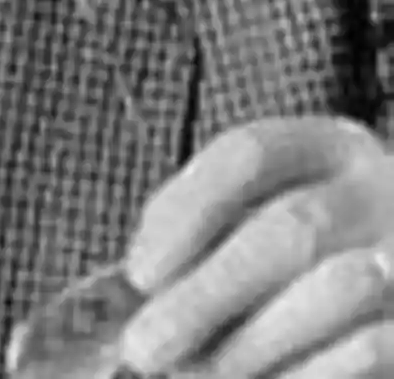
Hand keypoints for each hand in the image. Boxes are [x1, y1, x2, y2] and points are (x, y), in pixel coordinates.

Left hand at [118, 116, 393, 376]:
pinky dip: (309, 374)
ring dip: (254, 342)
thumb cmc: (308, 262)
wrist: (392, 291)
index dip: (187, 209)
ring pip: (335, 289)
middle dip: (207, 294)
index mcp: (329, 149)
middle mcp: (380, 190)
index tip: (138, 273)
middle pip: (288, 228)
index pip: (249, 154)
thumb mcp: (267, 219)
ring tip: (196, 375)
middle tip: (144, 346)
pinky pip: (372, 350)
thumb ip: (210, 236)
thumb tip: (138, 285)